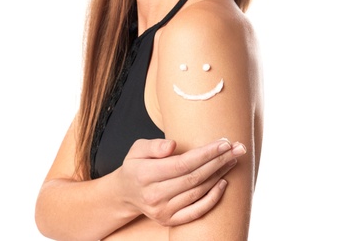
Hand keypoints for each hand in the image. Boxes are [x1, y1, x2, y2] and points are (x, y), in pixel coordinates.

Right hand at [116, 138, 246, 225]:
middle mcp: (154, 195)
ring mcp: (162, 211)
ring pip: (198, 192)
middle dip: (219, 161)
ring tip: (232, 160)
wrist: (127, 193)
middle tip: (238, 148)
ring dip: (219, 175)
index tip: (224, 142)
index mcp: (144, 175)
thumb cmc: (136, 166)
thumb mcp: (138, 149)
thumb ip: (154, 146)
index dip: (206, 154)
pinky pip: (196, 211)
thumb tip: (173, 146)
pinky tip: (224, 183)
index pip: (182, 164)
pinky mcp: (169, 220)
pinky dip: (212, 198)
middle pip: (194, 177)